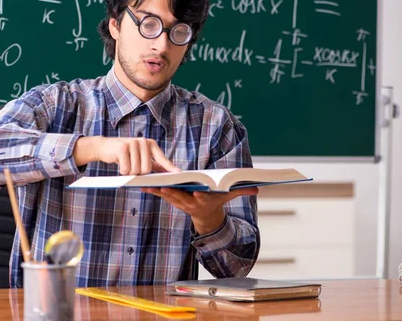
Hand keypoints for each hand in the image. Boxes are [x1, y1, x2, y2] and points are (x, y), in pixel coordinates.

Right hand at [74, 136, 179, 174]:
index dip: (170, 168)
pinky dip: (122, 171)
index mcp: (151, 144)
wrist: (105, 146)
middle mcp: (143, 142)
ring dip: (129, 172)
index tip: (179, 174)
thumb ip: (154, 164)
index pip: (162, 159)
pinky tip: (119, 163)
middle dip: (138, 173)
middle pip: (147, 169)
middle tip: (131, 166)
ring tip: (125, 164)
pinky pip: (126, 168)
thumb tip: (169, 173)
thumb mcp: (141, 157)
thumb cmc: (125, 154)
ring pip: (136, 170)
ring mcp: (133, 143)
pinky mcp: (122, 147)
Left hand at [141, 186, 258, 234]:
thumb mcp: (229, 197)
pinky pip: (162, 194)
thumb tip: (258, 189)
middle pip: (181, 197)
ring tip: (147, 183)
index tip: (197, 192)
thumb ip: (241, 191)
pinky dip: (153, 190)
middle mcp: (191, 203)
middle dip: (172, 192)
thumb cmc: (216, 201)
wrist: (205, 217)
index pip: (202, 198)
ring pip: (168, 196)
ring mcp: (180, 202)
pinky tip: (143, 184)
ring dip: (158, 190)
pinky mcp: (172, 199)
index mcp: (204, 200)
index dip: (199, 195)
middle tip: (163, 186)